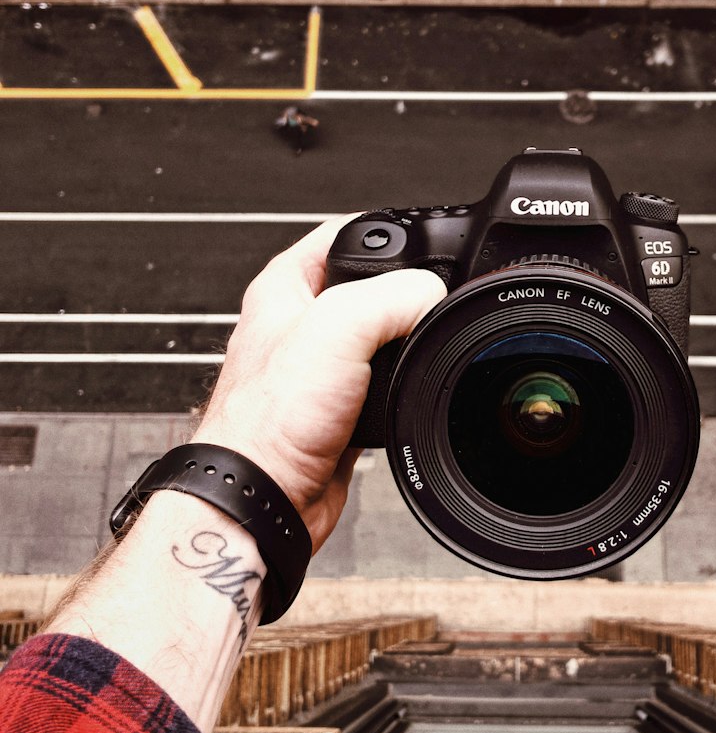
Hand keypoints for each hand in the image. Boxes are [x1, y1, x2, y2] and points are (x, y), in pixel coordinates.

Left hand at [194, 219, 445, 552]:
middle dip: (409, 294)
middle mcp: (301, 323)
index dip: (391, 236)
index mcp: (285, 285)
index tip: (428, 250)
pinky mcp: (343, 409)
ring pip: (386, 338)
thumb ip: (393, 297)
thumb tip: (433, 296)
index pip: (348, 233)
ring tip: (417, 352)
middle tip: (429, 305)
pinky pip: (389, 385)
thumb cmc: (266, 422)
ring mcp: (323, 368)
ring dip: (409, 346)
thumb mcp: (337, 330)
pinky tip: (407, 395)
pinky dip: (405, 389)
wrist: (265, 500)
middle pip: (375, 286)